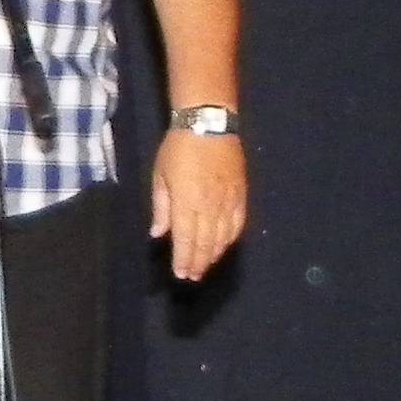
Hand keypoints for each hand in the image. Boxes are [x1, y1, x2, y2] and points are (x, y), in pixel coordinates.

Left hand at [150, 127, 246, 282]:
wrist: (209, 124)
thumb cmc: (178, 148)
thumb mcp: (160, 176)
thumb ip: (161, 207)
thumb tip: (159, 234)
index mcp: (187, 202)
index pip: (186, 239)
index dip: (184, 259)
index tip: (181, 274)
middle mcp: (210, 206)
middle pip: (206, 243)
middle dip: (199, 262)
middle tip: (193, 277)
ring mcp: (229, 200)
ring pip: (224, 237)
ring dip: (215, 254)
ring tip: (206, 266)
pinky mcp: (241, 193)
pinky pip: (238, 223)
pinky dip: (231, 238)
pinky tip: (225, 246)